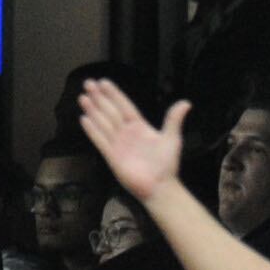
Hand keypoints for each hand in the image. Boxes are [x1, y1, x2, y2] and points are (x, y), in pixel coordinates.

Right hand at [73, 78, 190, 204]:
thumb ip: (174, 120)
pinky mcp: (111, 156)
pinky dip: (92, 130)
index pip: (124, 106)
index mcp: (140, 126)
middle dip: (99, 98)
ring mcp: (118, 144)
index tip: (103, 83)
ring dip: (93, 110)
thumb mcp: (172, 138)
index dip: (114, 94)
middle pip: (110, 112)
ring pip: (103, 123)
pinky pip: (100, 140)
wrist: (159, 186)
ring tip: (83, 98)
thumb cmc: (167, 164)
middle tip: (88, 84)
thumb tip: (186, 102)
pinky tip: (84, 119)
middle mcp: (126, 133)